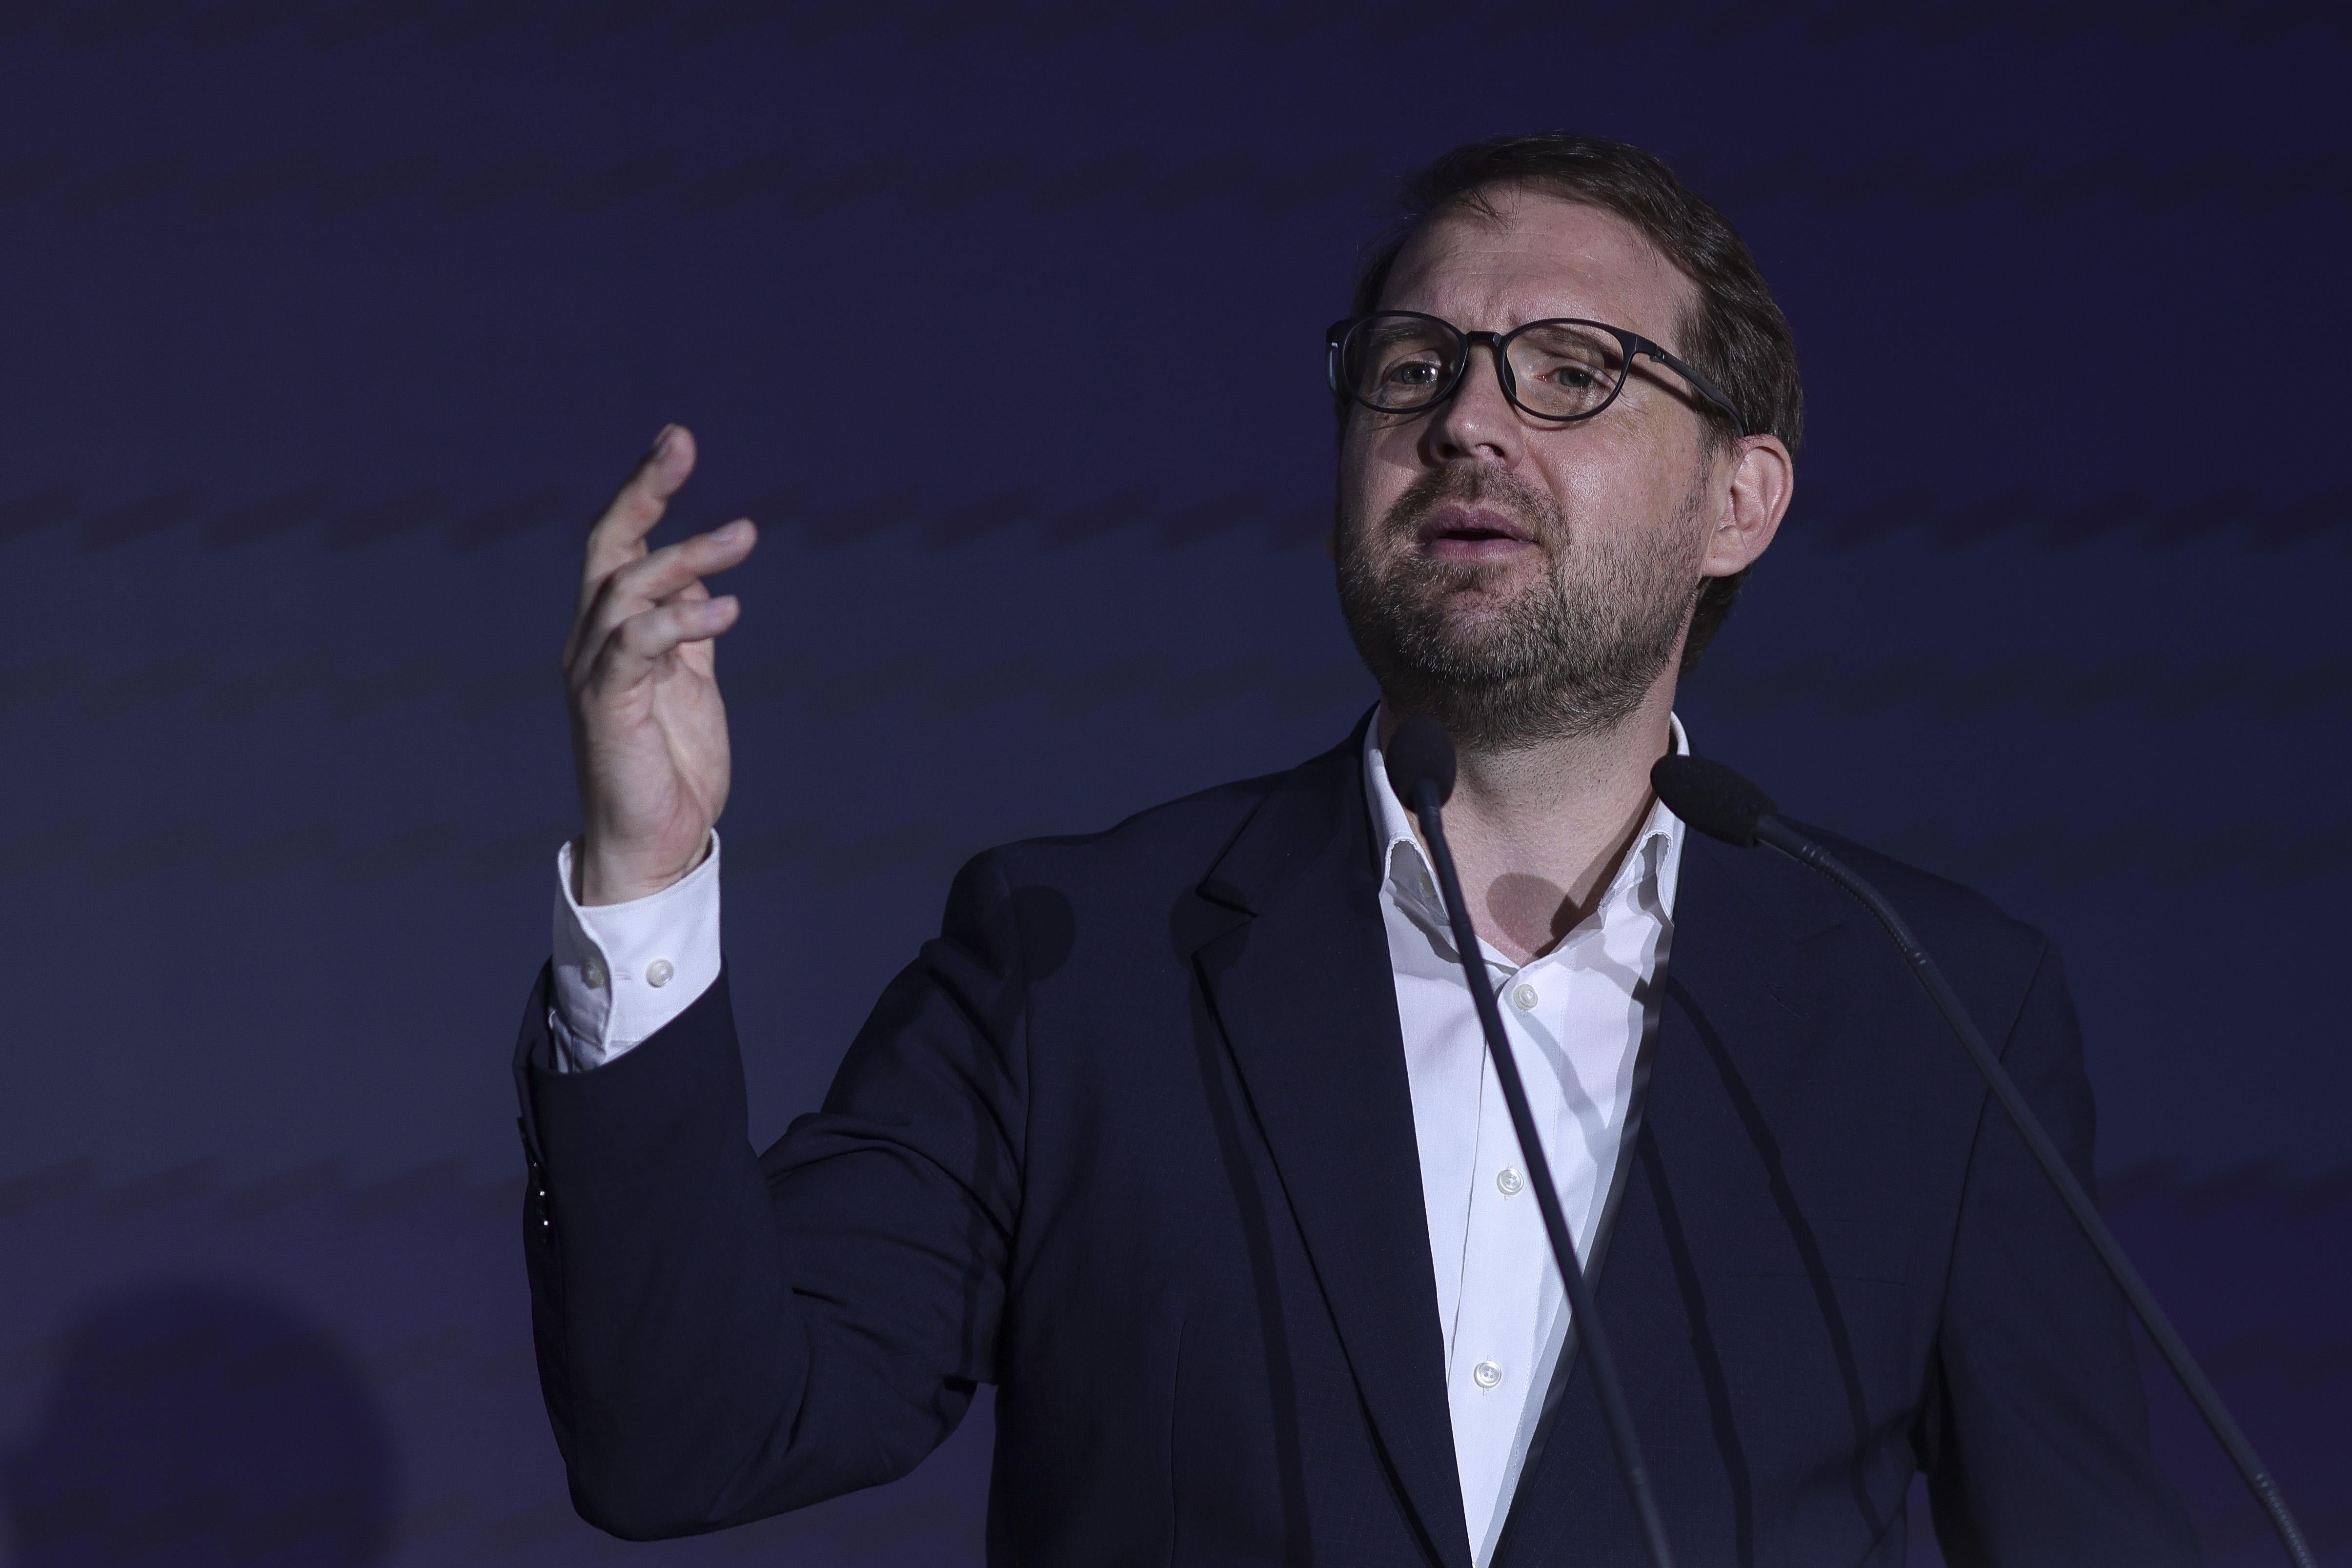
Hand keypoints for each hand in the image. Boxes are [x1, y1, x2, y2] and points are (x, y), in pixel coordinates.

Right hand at [563, 426, 757, 904]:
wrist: (654, 843)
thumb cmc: (670, 766)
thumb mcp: (691, 683)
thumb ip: (690, 632)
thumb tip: (705, 585)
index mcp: (612, 633)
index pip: (620, 547)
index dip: (644, 493)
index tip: (675, 442)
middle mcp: (592, 643)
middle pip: (609, 550)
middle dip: (643, 492)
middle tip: (681, 445)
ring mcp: (594, 673)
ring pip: (626, 590)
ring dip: (686, 557)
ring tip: (743, 535)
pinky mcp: (608, 707)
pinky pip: (637, 646)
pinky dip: (681, 620)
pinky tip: (727, 609)